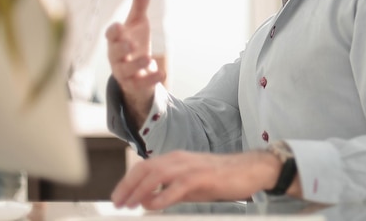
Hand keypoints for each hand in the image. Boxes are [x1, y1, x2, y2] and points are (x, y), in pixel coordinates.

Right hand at [106, 0, 164, 123]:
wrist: (139, 70)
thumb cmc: (135, 42)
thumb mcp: (139, 23)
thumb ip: (140, 4)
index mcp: (117, 40)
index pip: (111, 35)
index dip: (113, 32)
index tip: (119, 26)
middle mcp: (117, 57)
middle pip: (114, 54)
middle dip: (121, 49)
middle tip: (130, 44)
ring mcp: (125, 72)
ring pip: (125, 71)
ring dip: (136, 65)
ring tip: (148, 58)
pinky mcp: (135, 85)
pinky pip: (139, 85)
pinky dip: (150, 80)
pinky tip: (162, 74)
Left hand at [111, 150, 281, 209]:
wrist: (247, 169)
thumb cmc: (220, 177)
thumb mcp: (190, 184)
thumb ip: (170, 189)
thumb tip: (150, 200)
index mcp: (175, 159)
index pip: (144, 166)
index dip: (128, 180)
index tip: (118, 196)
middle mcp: (178, 159)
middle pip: (145, 168)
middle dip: (127, 185)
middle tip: (118, 202)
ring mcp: (189, 166)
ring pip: (156, 174)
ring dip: (139, 190)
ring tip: (130, 204)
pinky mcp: (200, 176)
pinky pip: (175, 186)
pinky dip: (160, 197)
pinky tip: (152, 206)